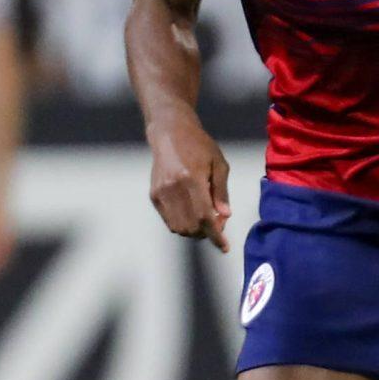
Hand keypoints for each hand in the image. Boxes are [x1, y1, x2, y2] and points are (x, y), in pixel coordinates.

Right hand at [148, 118, 231, 251]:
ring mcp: (160, 193)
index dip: (215, 235)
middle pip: (190, 227)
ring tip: (205, 216)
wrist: (170, 133)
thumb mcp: (218, 164)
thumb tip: (225, 216)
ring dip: (194, 231)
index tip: (225, 247)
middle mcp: (173, 188)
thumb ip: (221, 191)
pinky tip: (192, 212)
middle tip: (218, 221)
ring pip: (178, 228)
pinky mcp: (153, 195)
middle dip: (207, 232)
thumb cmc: (199, 146)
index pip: (204, 217)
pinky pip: (169, 221)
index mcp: (191, 179)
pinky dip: (182, 224)